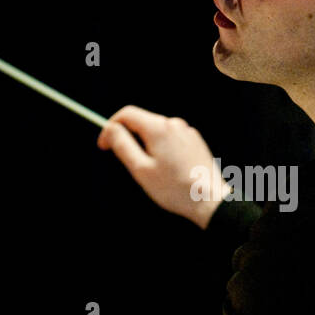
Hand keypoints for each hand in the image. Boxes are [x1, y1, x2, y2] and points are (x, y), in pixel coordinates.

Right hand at [97, 105, 229, 227]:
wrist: (210, 200)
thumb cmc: (174, 189)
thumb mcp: (140, 169)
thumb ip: (122, 145)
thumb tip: (110, 129)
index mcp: (159, 128)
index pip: (127, 114)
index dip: (111, 127)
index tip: (104, 145)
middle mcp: (174, 124)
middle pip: (142, 121)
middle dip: (129, 138)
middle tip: (127, 163)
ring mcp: (187, 132)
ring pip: (156, 131)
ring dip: (146, 145)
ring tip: (151, 171)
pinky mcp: (195, 141)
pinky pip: (171, 139)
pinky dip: (161, 149)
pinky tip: (167, 170)